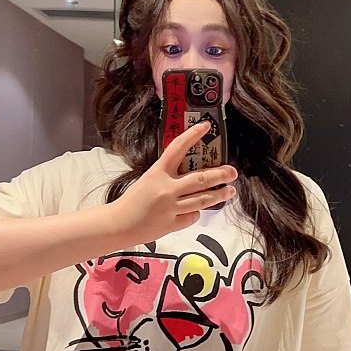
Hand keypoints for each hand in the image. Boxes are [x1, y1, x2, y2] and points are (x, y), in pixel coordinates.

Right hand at [108, 122, 237, 243]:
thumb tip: (189, 172)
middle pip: (201, 178)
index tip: (206, 127)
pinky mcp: (172, 224)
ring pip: (203, 199)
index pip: (178, 148)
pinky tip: (197, 210)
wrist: (118, 224)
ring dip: (219, 194)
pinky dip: (196, 212)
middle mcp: (166, 188)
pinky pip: (192, 216)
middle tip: (232, 172)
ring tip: (230, 191)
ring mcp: (171, 207)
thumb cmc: (131, 201)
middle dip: (221, 175)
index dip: (193, 135)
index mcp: (157, 172)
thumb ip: (167, 175)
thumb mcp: (148, 180)